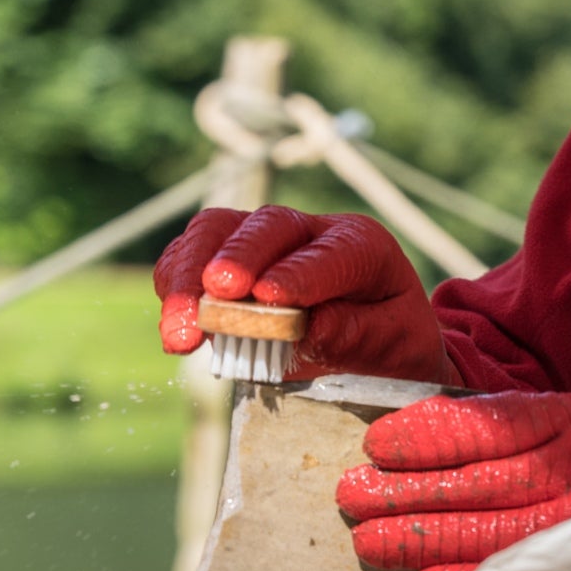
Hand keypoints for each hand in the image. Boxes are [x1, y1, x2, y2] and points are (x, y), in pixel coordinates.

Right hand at [152, 206, 452, 384]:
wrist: (378, 346)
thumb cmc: (392, 343)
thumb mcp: (398, 344)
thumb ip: (361, 333)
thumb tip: (314, 326)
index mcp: (362, 245)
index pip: (332, 250)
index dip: (298, 272)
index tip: (268, 296)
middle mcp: (309, 231)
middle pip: (267, 225)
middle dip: (238, 259)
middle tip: (219, 293)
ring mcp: (263, 241)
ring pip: (217, 231)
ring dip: (191, 276)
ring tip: (181, 331)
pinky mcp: (226, 260)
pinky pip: (189, 254)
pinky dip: (174, 282)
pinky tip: (173, 323)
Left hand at [335, 391, 570, 570]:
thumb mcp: (557, 413)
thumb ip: (492, 422)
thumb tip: (401, 435)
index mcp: (567, 420)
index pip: (488, 427)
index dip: (427, 435)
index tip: (377, 443)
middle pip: (481, 483)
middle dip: (408, 492)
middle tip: (352, 496)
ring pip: (492, 533)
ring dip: (424, 541)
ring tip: (368, 542)